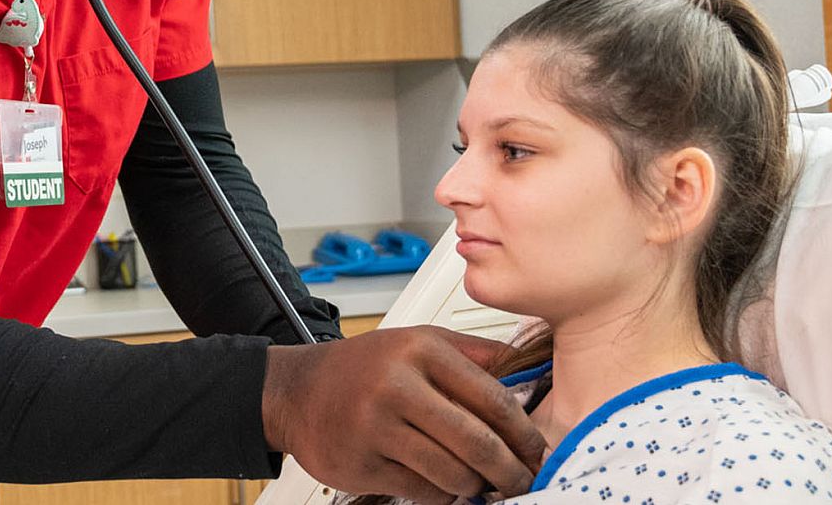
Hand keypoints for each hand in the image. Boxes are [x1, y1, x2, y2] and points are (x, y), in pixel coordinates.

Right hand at [262, 326, 544, 503]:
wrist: (296, 392)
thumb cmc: (364, 368)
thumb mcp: (418, 341)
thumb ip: (474, 353)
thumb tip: (531, 370)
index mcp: (420, 351)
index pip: (492, 399)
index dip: (523, 434)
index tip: (536, 450)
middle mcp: (397, 386)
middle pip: (477, 443)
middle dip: (509, 471)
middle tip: (521, 481)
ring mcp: (376, 427)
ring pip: (452, 474)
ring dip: (476, 486)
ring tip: (480, 482)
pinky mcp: (362, 464)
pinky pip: (422, 490)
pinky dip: (442, 494)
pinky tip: (443, 485)